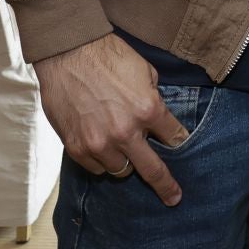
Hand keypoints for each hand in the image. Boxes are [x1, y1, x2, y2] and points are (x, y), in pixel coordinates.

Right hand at [34, 33, 190, 203]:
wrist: (67, 52)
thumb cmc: (107, 55)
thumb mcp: (144, 70)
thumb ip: (154, 97)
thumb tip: (156, 116)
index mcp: (148, 110)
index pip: (174, 138)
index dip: (179, 143)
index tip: (181, 151)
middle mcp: (125, 132)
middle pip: (153, 170)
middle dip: (166, 185)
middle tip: (173, 197)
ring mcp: (99, 143)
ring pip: (122, 171)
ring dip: (126, 161)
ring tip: (121, 147)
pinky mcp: (76, 147)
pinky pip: (97, 168)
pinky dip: (102, 160)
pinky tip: (101, 144)